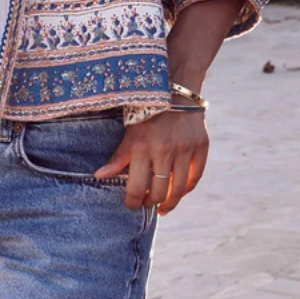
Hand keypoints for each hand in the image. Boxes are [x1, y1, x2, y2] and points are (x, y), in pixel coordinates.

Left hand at [93, 109, 208, 215]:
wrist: (176, 91)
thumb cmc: (148, 113)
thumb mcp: (130, 132)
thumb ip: (118, 157)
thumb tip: (99, 176)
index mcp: (142, 147)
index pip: (135, 188)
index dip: (132, 202)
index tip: (131, 204)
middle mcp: (164, 150)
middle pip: (158, 192)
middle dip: (150, 202)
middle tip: (146, 203)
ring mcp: (184, 149)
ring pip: (177, 190)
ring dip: (169, 203)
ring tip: (162, 207)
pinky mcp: (201, 147)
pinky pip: (195, 178)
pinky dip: (186, 189)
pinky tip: (178, 192)